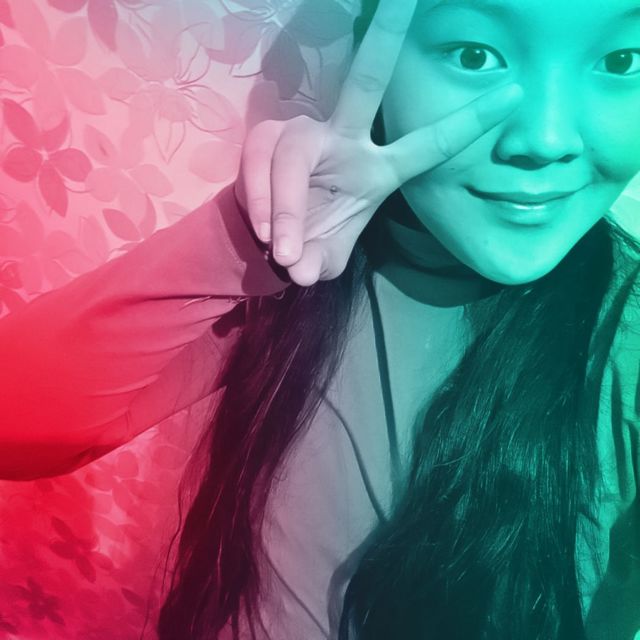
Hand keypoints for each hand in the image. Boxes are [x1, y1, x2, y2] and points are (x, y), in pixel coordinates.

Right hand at [235, 0, 522, 286]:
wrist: (267, 243)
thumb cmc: (310, 247)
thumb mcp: (324, 261)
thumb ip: (319, 264)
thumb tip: (298, 269)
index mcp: (379, 170)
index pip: (429, 144)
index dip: (469, 121)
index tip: (515, 93)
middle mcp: (346, 139)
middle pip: (366, 80)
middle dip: (385, 36)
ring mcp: (305, 135)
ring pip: (295, 152)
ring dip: (286, 205)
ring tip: (283, 249)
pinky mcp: (266, 139)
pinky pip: (261, 163)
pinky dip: (261, 200)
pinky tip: (264, 230)